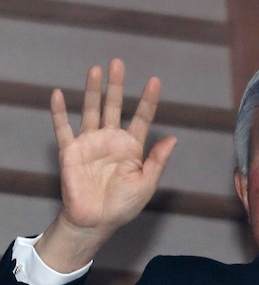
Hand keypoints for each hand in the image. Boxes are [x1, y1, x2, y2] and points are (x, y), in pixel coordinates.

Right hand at [37, 59, 177, 270]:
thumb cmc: (124, 205)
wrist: (96, 221)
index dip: (148, 100)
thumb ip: (157, 160)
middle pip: (114, 107)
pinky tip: (59, 94)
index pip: (142, 118)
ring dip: (93, 90)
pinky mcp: (71, 152)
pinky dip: (59, 112)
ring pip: (91, 111)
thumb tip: (174, 138)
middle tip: (118, 63)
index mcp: (132, 148)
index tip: (155, 81)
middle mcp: (111, 140)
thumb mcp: (147, 183)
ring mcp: (90, 144)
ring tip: (96, 70)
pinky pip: (63, 128)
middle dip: (116, 86)